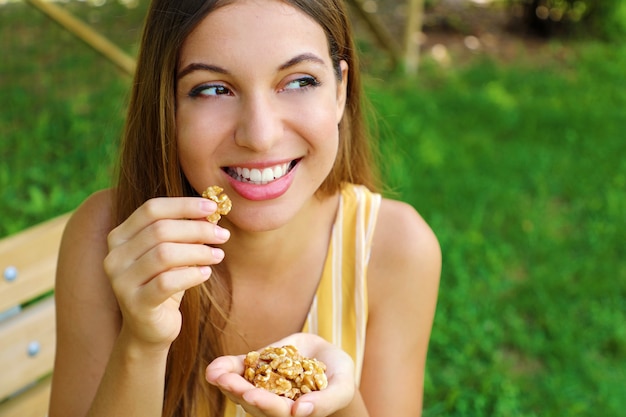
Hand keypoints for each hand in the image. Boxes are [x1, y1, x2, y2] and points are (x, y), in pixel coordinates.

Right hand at [103, 197, 229, 348]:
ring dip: (198, 251)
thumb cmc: (164, 284)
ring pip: (164, 254)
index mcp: (120, 237)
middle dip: (197, 229)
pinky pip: (167, 282)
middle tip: (222, 235)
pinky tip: (206, 273)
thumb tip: (211, 211)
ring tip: (218, 255)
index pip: (151, 209)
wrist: (149, 330)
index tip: (212, 208)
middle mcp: (115, 257)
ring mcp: (121, 281)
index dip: (183, 205)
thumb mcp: (173, 253)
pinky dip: (191, 274)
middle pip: (160, 230)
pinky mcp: (135, 304)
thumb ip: (184, 231)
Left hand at [206, 333, 355, 416]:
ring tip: (214, 373)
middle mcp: (275, 403)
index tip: (250, 395)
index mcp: (294, 412)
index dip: (264, 403)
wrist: (329, 358)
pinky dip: (227, 367)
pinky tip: (215, 367)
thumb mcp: (341, 388)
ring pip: (241, 388)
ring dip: (226, 380)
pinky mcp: (257, 368)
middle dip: (237, 390)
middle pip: (253, 401)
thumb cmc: (340, 378)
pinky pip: (240, 370)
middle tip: (223, 380)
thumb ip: (325, 401)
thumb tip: (300, 412)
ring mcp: (264, 386)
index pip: (277, 411)